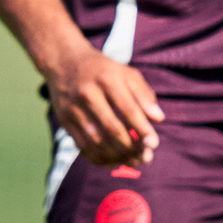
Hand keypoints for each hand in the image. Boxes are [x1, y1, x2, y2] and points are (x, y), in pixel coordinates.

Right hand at [45, 44, 164, 168]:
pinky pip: (82, 146)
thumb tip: (158, 119)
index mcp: (106, 79)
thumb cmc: (103, 70)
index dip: (142, 129)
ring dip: (117, 156)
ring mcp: (73, 108)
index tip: (154, 144)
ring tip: (133, 161)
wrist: (63, 61)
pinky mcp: (64, 120)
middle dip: (132, 147)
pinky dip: (99, 158)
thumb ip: (144, 94)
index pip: (128, 109)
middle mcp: (87, 93)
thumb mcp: (125, 73)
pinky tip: (113, 160)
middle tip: (146, 157)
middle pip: (112, 128)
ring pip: (97, 141)